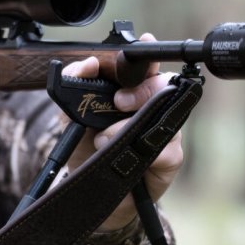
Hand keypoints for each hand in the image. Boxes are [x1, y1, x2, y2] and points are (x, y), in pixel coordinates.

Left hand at [62, 36, 184, 230]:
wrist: (93, 192)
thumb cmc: (88, 150)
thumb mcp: (72, 117)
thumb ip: (74, 86)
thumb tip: (88, 63)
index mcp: (129, 90)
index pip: (142, 65)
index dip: (141, 56)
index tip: (133, 52)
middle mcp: (152, 105)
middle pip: (160, 82)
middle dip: (139, 88)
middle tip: (117, 102)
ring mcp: (165, 129)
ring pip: (164, 113)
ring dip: (131, 124)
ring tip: (105, 137)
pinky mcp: (172, 155)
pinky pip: (168, 146)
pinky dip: (146, 151)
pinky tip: (127, 157)